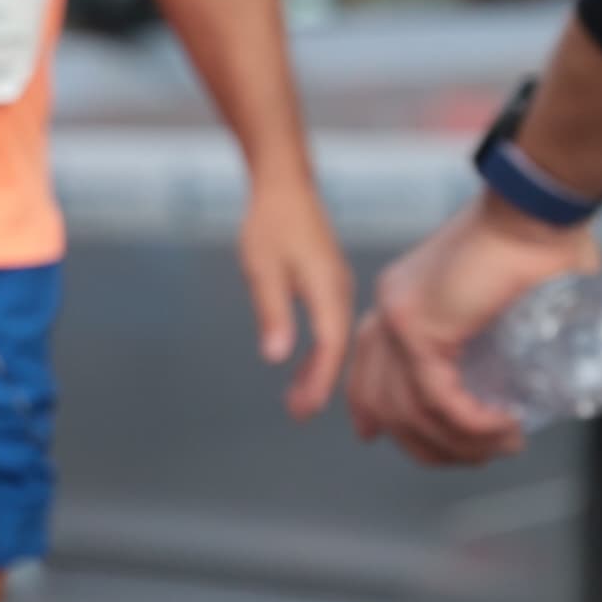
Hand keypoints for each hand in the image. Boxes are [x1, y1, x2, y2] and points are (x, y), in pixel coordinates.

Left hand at [237, 170, 354, 421]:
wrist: (285, 187)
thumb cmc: (270, 225)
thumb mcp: (261, 270)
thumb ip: (272, 313)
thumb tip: (276, 357)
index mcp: (327, 288)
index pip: (329, 345)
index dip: (318, 381)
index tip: (304, 409)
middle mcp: (340, 290)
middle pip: (335, 347)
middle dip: (318, 383)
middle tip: (298, 414)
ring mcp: (338, 286)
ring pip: (334, 338)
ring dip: (319, 369)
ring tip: (298, 400)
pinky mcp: (330, 283)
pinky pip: (331, 325)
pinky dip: (321, 350)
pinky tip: (306, 366)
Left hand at [344, 200, 591, 466]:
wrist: (541, 207)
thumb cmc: (544, 243)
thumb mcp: (508, 298)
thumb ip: (501, 330)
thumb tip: (531, 369)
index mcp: (403, 301)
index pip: (368, 370)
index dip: (374, 412)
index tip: (388, 439)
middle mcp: (391, 309)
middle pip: (382, 400)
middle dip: (425, 443)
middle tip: (478, 456)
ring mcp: (400, 318)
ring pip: (410, 409)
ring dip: (458, 441)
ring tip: (503, 444)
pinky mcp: (421, 326)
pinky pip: (435, 396)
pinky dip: (469, 422)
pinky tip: (500, 428)